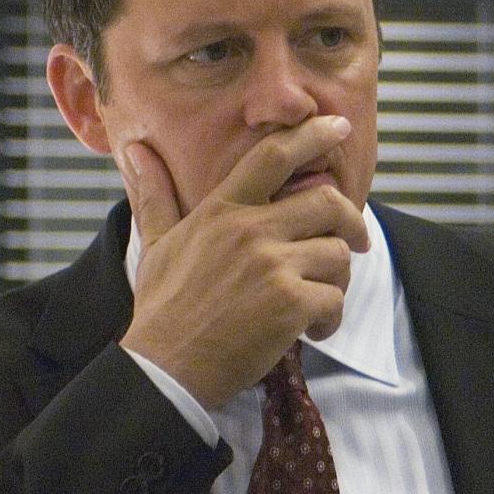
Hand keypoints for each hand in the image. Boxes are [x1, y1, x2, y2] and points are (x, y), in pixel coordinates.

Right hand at [116, 117, 371, 406]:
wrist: (166, 367)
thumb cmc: (162, 308)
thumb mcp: (155, 244)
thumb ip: (156, 195)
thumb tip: (136, 151)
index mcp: (221, 211)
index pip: (273, 156)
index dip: (312, 136)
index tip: (339, 126)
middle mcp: (249, 231)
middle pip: (328, 202)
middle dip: (352, 222)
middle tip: (356, 241)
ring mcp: (272, 266)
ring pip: (337, 254)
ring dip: (337, 280)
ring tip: (315, 301)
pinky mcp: (291, 304)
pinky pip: (336, 299)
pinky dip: (331, 319)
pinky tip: (310, 332)